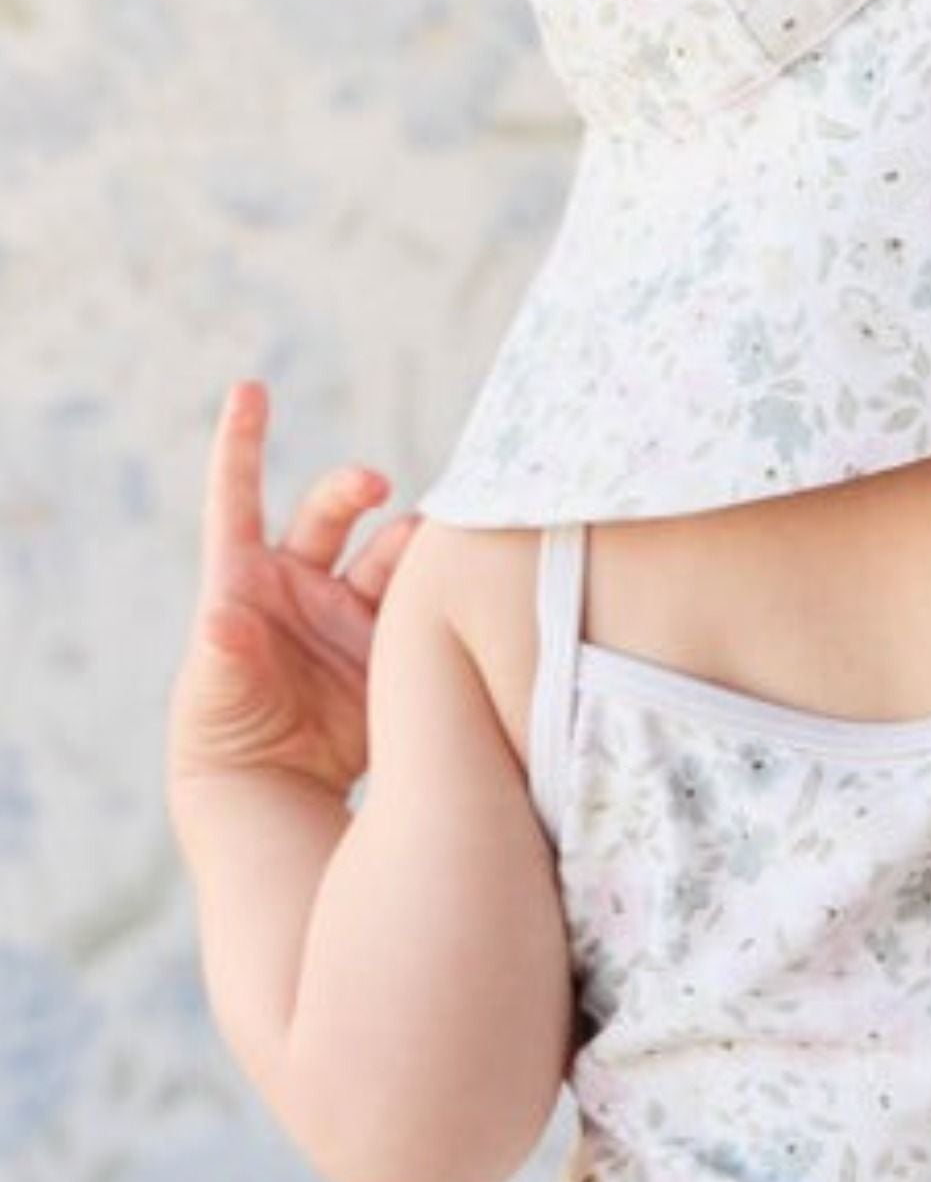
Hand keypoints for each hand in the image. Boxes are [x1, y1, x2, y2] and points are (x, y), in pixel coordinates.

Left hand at [168, 380, 421, 796]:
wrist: (277, 792)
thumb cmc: (224, 737)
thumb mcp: (213, 697)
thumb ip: (223, 658)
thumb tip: (220, 623)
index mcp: (246, 583)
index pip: (238, 501)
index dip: (241, 445)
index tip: (248, 390)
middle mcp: (304, 584)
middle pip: (332, 512)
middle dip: (353, 487)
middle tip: (375, 486)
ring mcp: (353, 610)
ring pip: (391, 552)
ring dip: (411, 542)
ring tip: (435, 547)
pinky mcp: (396, 642)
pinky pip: (426, 601)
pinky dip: (445, 586)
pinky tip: (466, 577)